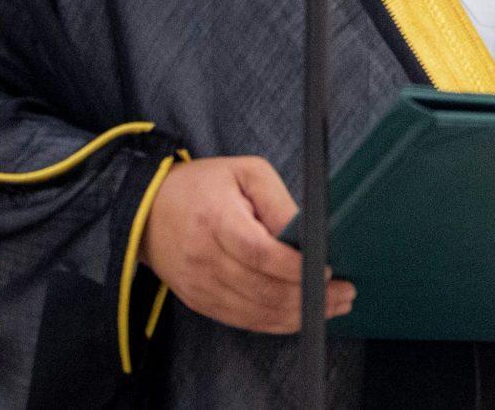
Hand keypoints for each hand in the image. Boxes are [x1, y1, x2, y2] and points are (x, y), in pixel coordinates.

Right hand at [138, 155, 355, 333]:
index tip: (328, 268)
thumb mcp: (245, 172)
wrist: (148, 210)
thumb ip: (278, 201)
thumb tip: (308, 235)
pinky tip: (301, 315)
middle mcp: (205, 258)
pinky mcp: (199, 301)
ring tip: (333, 306)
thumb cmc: (203, 185)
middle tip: (345, 292)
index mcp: (216, 220)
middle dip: (311, 296)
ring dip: (300, 314)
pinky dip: (276, 322)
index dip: (296, 267)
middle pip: (263, 290)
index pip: (259, 253)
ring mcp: (200, 285)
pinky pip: (243, 321)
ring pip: (257, 313)